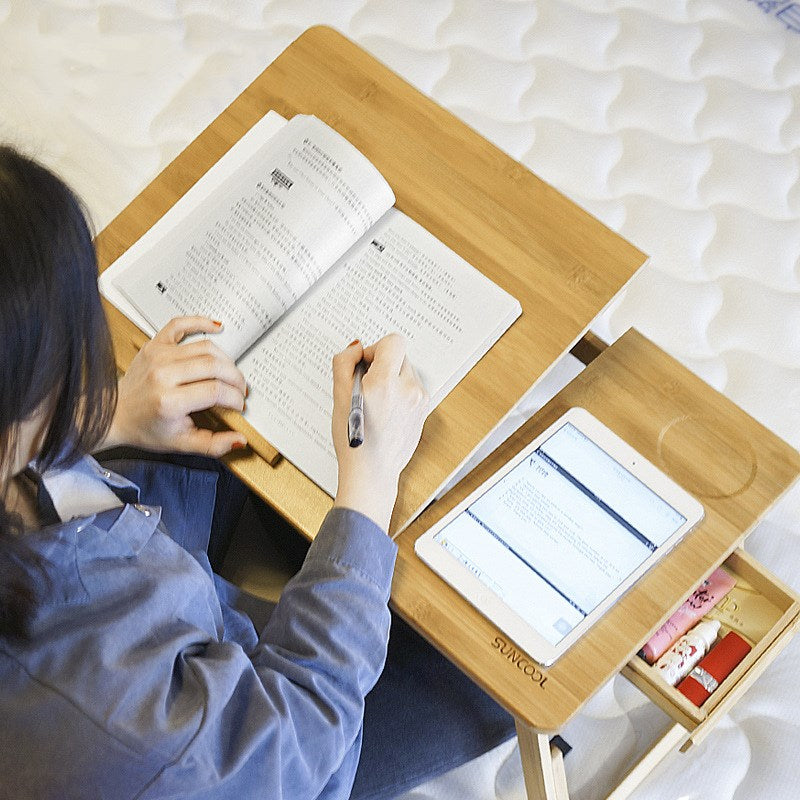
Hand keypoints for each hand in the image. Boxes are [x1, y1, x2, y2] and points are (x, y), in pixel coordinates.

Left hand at [102, 317, 247, 456]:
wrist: (116, 414)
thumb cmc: (146, 428)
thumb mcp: (181, 444)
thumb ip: (214, 445)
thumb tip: (239, 440)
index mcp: (169, 401)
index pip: (216, 391)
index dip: (235, 398)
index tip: (239, 405)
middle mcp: (163, 375)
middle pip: (215, 366)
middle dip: (235, 379)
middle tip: (240, 390)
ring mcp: (158, 356)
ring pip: (206, 348)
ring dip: (226, 360)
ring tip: (230, 373)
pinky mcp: (155, 345)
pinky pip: (180, 324)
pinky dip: (200, 322)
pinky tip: (216, 327)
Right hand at [332, 334, 428, 530]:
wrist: (373, 473)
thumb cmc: (355, 442)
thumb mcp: (338, 397)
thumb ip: (344, 363)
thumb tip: (356, 347)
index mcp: (385, 383)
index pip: (393, 342)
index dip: (375, 349)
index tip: (365, 364)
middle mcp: (408, 389)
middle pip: (400, 356)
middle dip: (383, 365)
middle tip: (366, 387)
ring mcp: (420, 401)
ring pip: (407, 372)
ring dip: (392, 379)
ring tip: (377, 403)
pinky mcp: (425, 411)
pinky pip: (413, 389)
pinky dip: (400, 393)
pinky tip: (387, 412)